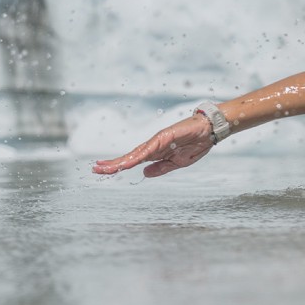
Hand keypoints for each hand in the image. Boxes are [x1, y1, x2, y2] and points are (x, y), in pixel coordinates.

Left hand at [92, 115, 214, 176]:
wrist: (209, 131)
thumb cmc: (195, 144)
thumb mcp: (177, 163)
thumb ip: (161, 168)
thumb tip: (144, 174)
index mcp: (156, 152)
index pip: (133, 160)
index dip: (118, 165)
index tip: (103, 170)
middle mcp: (153, 145)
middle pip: (130, 156)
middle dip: (113, 163)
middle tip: (96, 169)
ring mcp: (158, 140)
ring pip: (137, 153)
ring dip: (122, 161)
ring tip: (109, 168)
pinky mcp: (165, 136)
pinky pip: (150, 148)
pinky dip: (140, 155)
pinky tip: (130, 162)